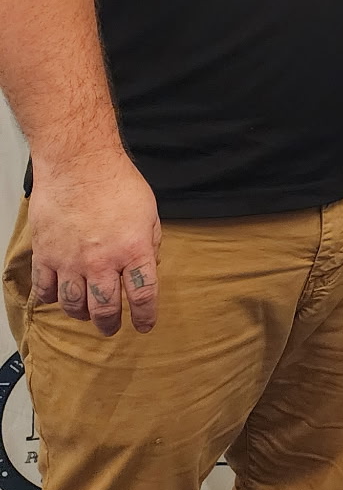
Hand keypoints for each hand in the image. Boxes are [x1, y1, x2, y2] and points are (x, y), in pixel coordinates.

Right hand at [28, 150, 161, 334]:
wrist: (78, 163)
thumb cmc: (116, 181)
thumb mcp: (149, 212)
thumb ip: (148, 243)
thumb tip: (147, 266)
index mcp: (133, 249)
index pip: (143, 295)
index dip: (145, 316)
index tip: (144, 325)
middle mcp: (102, 261)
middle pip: (106, 309)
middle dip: (111, 324)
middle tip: (112, 326)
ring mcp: (71, 261)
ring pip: (74, 306)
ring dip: (82, 314)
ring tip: (87, 313)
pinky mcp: (46, 255)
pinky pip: (46, 290)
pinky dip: (52, 298)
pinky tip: (59, 295)